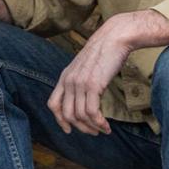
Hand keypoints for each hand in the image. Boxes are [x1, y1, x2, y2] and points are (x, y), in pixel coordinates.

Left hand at [47, 17, 135, 135]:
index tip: (69, 129)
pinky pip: (91, 112)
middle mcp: (69, 81)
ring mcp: (79, 83)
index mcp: (65, 77)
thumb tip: (86, 97)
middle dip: (80, 128)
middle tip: (93, 132)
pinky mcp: (93, 85)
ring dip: (92, 127)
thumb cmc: (105, 51)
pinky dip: (99, 123)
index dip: (59, 120)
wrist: (115, 37)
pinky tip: (106, 126)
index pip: (53, 104)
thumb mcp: (86, 66)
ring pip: (80, 116)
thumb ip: (81, 80)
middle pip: (67, 114)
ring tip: (103, 130)